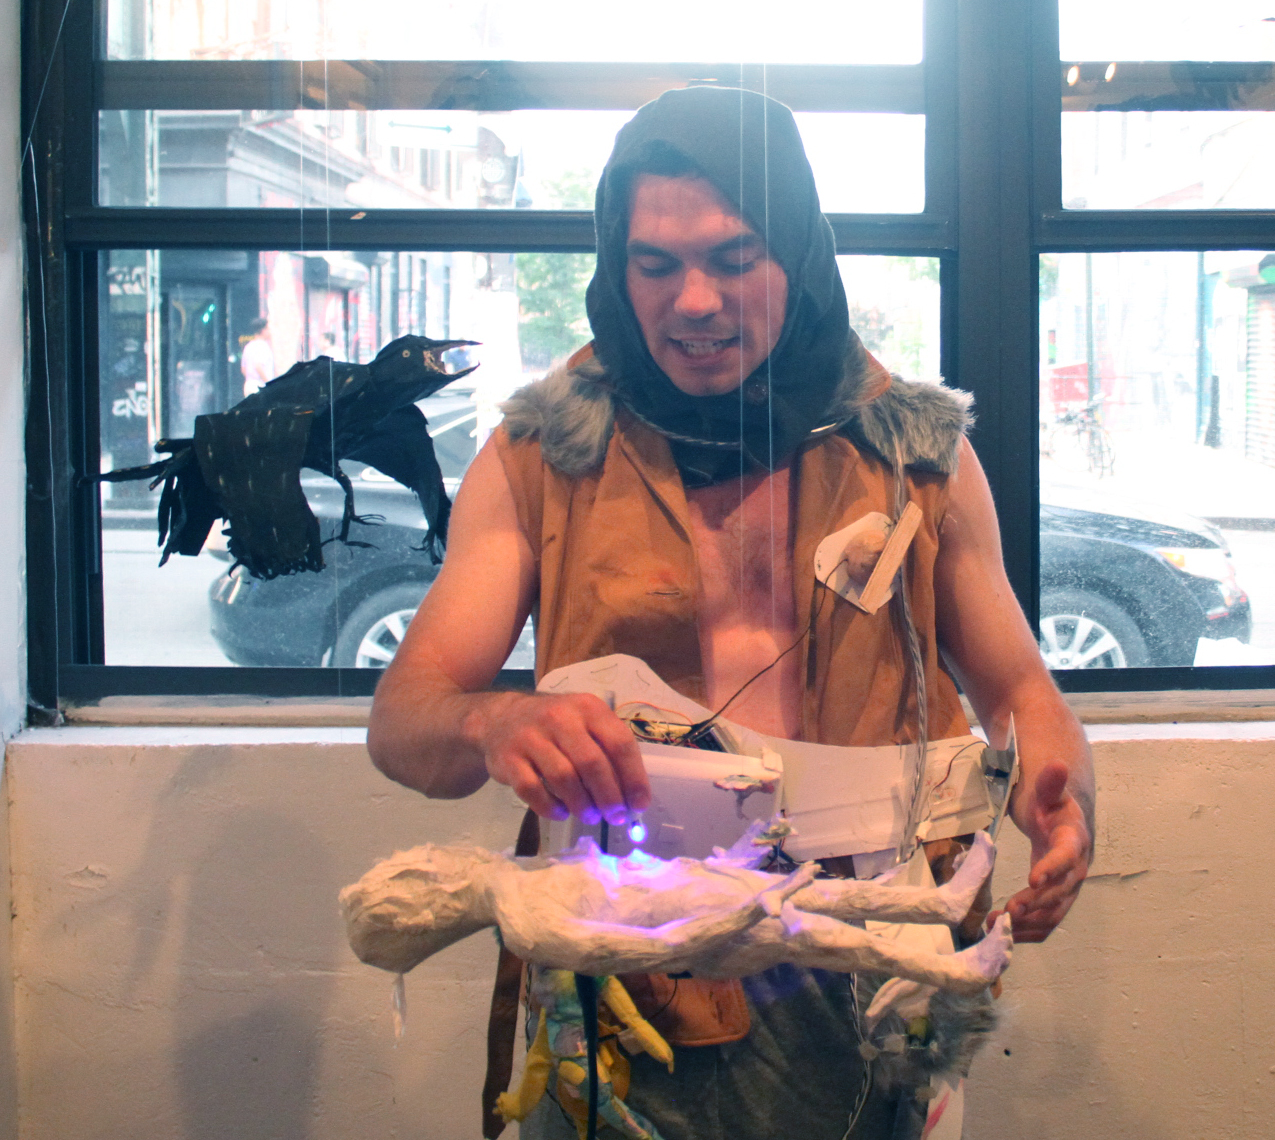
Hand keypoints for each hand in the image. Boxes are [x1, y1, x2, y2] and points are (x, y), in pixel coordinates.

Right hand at [478, 693, 649, 824]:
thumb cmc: (555, 726)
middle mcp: (560, 718)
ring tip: (590, 816)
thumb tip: (632, 795)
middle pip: (592, 763)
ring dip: (582, 805)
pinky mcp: (508, 759)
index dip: (633, 777)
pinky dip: (550, 807)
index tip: (639, 804)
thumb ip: (608, 751)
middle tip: (615, 816)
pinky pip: (532, 790)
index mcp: (588, 708)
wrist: (501, 718)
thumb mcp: (585, 722)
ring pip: (564, 778)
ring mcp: (531, 737)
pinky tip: (561, 812)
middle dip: (609, 797)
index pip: (619, 743)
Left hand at [993, 761, 1090, 942]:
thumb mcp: (1047, 791)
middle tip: (1010, 910)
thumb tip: (1058, 764)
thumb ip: (1050, 782)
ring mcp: (1067, 888)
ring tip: (1000, 925)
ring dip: (1030, 923)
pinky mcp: (1056, 900)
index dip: (1052, 869)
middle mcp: (1076, 868)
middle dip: (1037, 903)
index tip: (1032, 879)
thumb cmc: (1051, 806)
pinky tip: (1005, 932)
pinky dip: (1029, 931)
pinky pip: (1048, 921)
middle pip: (1061, 892)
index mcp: (1073, 840)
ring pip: (1055, 913)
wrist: (1063, 822)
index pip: (1066, 857)